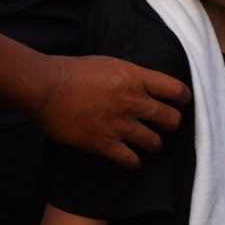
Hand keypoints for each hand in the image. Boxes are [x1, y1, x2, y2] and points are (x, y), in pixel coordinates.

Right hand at [38, 51, 185, 163]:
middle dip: (169, 124)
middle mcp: (134, 102)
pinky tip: (127, 159)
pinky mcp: (104, 143)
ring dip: (152, 144)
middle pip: (171, 120)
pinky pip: (130, 160)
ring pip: (154, 143)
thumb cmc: (67, 71)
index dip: (182, 98)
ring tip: (145, 144)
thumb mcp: (105, 63)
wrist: (43, 88)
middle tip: (161, 126)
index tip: (178, 103)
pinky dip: (131, 162)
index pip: (176, 91)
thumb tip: (136, 84)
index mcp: (135, 78)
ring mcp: (120, 125)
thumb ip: (126, 76)